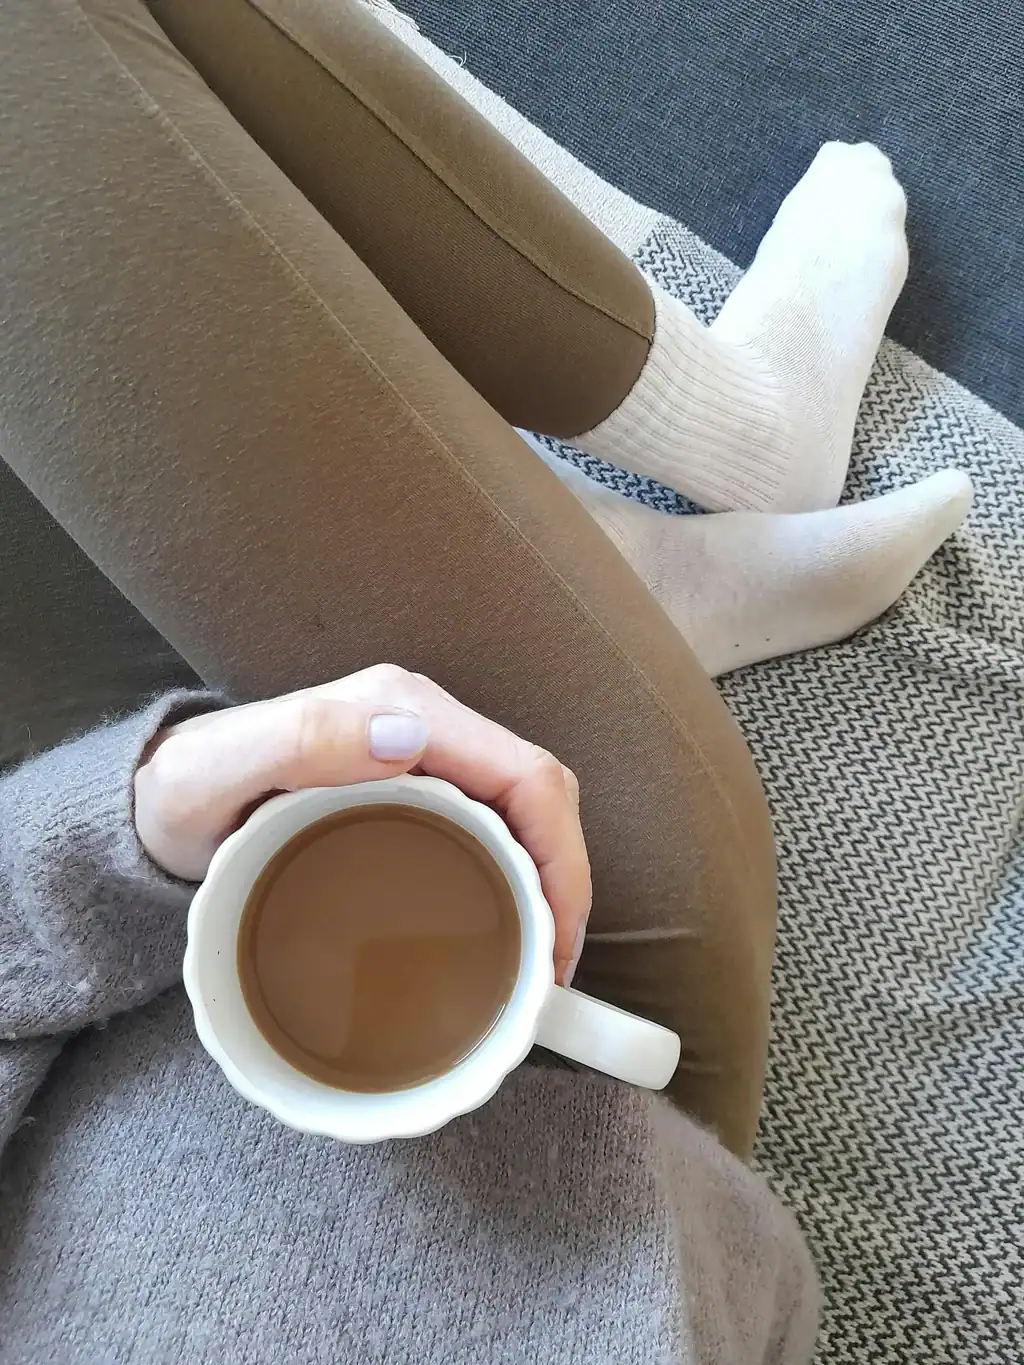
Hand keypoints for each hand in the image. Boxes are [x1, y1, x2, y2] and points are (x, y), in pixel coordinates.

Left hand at [135, 666, 591, 984]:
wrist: (159, 804)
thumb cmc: (183, 794)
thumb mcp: (218, 773)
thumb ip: (302, 739)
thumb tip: (410, 737)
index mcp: (400, 708)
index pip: (525, 775)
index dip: (561, 860)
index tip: (557, 941)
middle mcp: (422, 720)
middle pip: (538, 794)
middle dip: (566, 879)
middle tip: (554, 969)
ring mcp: (421, 752)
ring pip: (524, 811)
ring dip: (550, 881)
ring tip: (539, 961)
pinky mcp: (415, 783)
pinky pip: (493, 824)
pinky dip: (518, 876)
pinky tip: (506, 927)